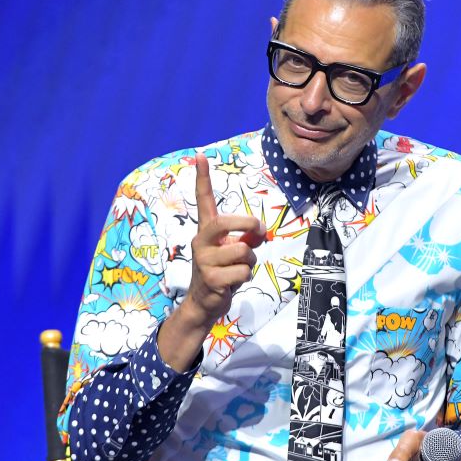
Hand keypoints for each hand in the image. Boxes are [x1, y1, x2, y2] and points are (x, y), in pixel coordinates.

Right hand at [158, 153, 263, 369]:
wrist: (203, 304)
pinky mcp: (211, 279)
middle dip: (248, 224)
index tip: (200, 156)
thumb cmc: (221, 273)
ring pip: (243, 251)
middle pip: (225, 222)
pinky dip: (246, 278)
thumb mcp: (232, 252)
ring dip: (250, 262)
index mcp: (206, 232)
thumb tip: (260, 232)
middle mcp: (201, 242)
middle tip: (260, 232)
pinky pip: (242, 272)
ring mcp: (204, 261)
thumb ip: (245, 238)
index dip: (202, 178)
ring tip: (239, 270)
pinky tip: (234, 284)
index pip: (203, 200)